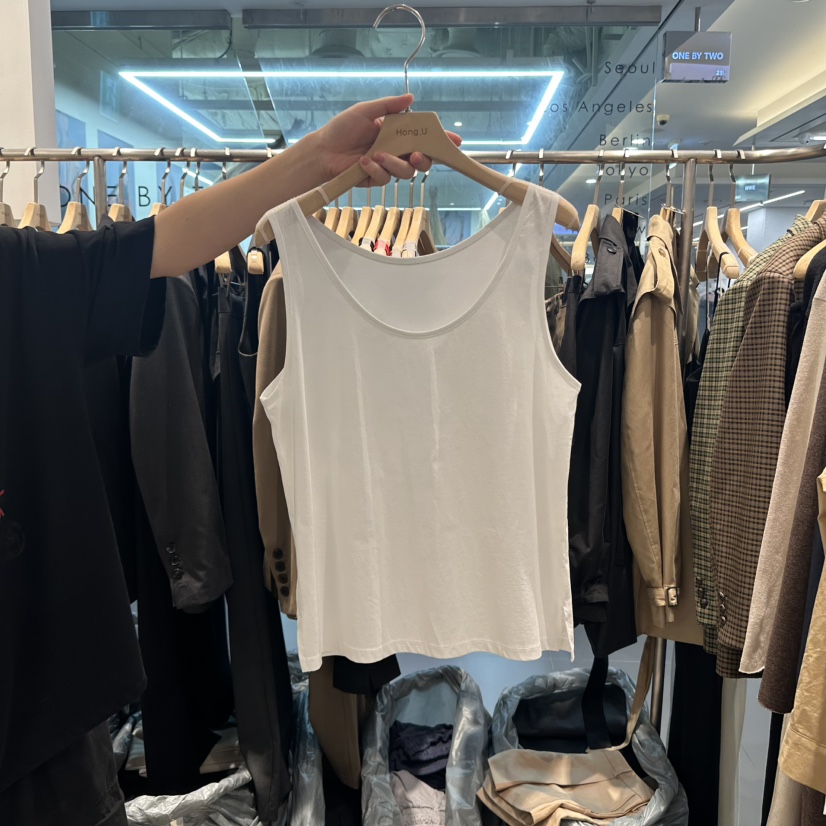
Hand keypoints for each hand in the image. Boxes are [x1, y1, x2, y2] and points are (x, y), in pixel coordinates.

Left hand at [313, 94, 461, 185]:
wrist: (324, 150)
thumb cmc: (343, 128)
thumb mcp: (366, 111)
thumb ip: (389, 106)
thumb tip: (411, 98)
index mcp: (397, 133)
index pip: (423, 137)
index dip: (440, 140)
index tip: (454, 142)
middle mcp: (396, 150)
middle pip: (422, 159)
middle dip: (424, 159)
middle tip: (416, 155)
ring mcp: (387, 166)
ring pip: (405, 171)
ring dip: (395, 164)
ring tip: (378, 154)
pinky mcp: (376, 179)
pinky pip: (385, 178)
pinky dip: (375, 169)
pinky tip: (363, 161)